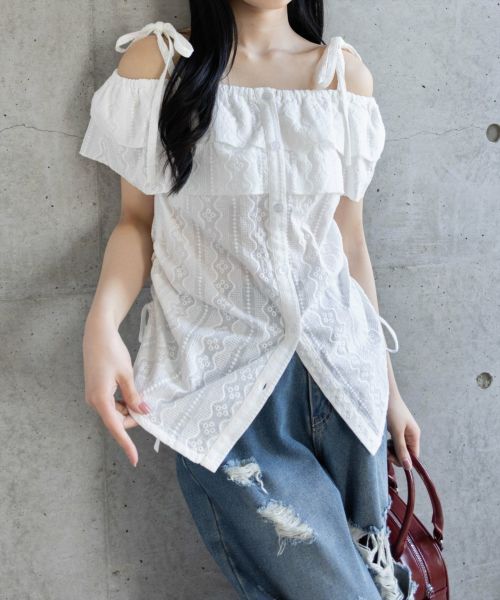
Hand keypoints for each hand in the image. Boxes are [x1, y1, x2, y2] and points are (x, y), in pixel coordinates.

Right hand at [82, 316, 150, 466]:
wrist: (97, 333)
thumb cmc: (111, 351)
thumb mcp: (126, 374)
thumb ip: (134, 395)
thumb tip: (143, 412)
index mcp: (100, 399)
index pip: (116, 428)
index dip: (126, 443)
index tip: (135, 459)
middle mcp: (94, 401)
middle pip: (116, 420)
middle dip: (132, 418)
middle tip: (148, 408)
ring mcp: (93, 396)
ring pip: (114, 412)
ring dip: (128, 409)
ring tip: (139, 395)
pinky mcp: (96, 390)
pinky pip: (111, 404)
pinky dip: (122, 403)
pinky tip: (130, 391)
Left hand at [386, 391, 420, 469]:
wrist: (383, 393)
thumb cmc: (391, 410)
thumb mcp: (396, 431)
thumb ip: (401, 449)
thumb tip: (409, 467)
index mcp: (414, 435)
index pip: (413, 457)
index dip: (402, 460)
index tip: (390, 457)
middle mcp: (410, 435)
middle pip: (405, 453)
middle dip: (394, 454)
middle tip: (384, 450)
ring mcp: (402, 431)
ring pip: (397, 448)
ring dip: (390, 449)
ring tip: (381, 444)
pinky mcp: (394, 428)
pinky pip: (392, 442)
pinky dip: (387, 443)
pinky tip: (381, 439)